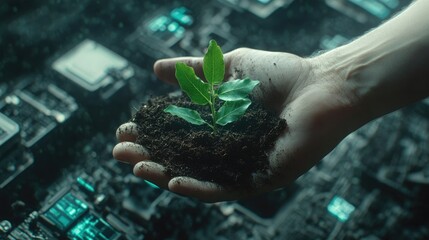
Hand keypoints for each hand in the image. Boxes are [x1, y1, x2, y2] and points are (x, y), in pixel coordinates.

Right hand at [113, 48, 360, 201]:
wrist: (323, 86)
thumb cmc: (281, 73)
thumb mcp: (229, 67)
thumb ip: (195, 70)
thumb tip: (155, 69)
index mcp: (218, 124)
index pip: (176, 133)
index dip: (150, 132)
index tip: (125, 128)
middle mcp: (226, 147)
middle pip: (181, 156)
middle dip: (149, 154)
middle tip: (121, 151)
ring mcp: (243, 165)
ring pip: (197, 176)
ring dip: (164, 173)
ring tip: (137, 166)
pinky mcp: (260, 178)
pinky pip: (225, 188)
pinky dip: (198, 186)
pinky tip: (173, 180)